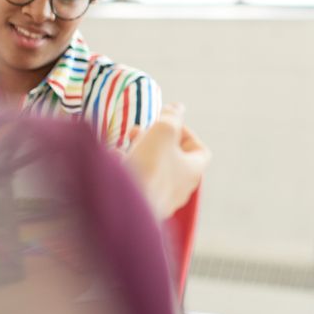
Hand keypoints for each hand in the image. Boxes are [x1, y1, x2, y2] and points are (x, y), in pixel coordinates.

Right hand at [125, 103, 209, 218]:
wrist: (125, 206)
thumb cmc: (151, 165)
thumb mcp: (164, 130)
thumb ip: (172, 116)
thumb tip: (176, 107)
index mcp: (193, 171)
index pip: (199, 149)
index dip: (186, 133)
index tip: (167, 124)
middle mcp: (181, 188)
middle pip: (173, 158)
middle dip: (156, 140)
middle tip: (139, 131)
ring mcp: (161, 200)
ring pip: (153, 169)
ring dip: (140, 152)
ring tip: (126, 142)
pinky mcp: (139, 206)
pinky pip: (136, 182)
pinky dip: (127, 168)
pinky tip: (114, 159)